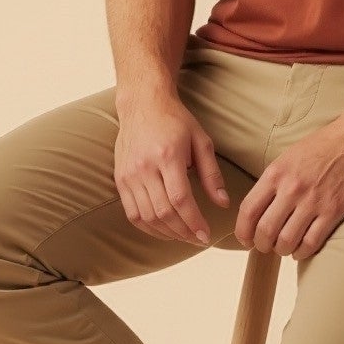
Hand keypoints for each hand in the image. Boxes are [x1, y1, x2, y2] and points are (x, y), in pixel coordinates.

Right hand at [114, 93, 228, 245]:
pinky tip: (163, 230)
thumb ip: (212, 174)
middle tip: (198, 239)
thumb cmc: (175, 121)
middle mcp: (144, 167)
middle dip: (183, 232)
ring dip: (167, 233)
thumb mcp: (201, 141)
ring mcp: (129, 175)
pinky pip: (132, 213)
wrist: (142, 104)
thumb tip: (223, 203)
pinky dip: (148, 227)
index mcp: (167, 156)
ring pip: (147, 216)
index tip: (206, 236)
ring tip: (183, 236)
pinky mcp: (120, 179)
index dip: (194, 222)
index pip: (180, 200)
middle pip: (163, 212)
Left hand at [233, 116, 343, 258]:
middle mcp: (292, 188)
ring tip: (284, 248)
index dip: (242, 230)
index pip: (248, 210)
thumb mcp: (290, 156)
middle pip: (264, 230)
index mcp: (276, 173)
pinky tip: (301, 250)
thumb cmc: (326, 144)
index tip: (245, 239)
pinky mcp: (334, 211)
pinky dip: (302, 252)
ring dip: (281, 250)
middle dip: (261, 245)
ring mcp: (313, 201)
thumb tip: (260, 207)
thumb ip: (274, 180)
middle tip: (265, 247)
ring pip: (286, 241)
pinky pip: (311, 242)